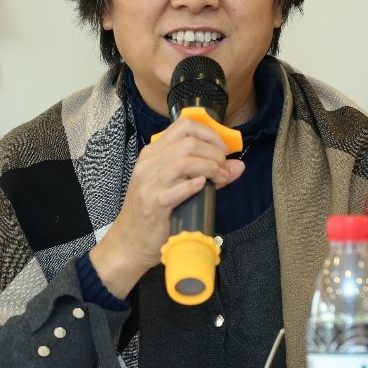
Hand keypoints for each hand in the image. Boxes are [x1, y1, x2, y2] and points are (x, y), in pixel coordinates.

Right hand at [89, 116, 244, 297]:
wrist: (130, 241)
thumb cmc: (154, 211)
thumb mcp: (175, 185)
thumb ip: (207, 172)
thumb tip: (237, 165)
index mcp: (153, 154)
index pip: (183, 126)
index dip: (209, 134)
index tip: (223, 149)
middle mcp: (148, 164)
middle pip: (188, 143)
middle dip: (214, 153)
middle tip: (224, 168)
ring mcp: (148, 184)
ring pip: (183, 161)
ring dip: (209, 167)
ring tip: (220, 179)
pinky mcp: (153, 205)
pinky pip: (175, 190)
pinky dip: (192, 186)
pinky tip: (203, 187)